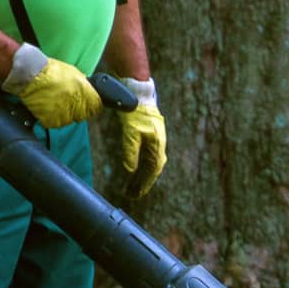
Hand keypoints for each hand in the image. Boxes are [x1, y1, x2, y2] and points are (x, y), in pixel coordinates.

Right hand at [2, 43, 101, 128]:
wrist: (30, 74)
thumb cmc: (50, 71)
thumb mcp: (73, 73)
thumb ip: (84, 84)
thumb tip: (90, 90)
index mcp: (84, 94)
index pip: (96, 107)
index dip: (90, 105)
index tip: (85, 102)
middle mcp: (76, 106)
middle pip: (82, 115)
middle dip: (75, 108)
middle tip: (63, 99)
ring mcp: (64, 115)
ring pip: (68, 119)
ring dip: (62, 113)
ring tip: (52, 100)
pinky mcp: (51, 121)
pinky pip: (54, 122)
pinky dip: (50, 116)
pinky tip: (45, 105)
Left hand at [116, 78, 167, 197]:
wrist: (138, 93)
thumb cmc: (134, 112)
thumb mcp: (130, 132)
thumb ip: (130, 151)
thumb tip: (130, 169)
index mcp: (157, 146)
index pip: (152, 170)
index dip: (144, 183)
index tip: (136, 194)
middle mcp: (158, 145)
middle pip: (151, 169)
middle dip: (141, 183)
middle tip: (131, 194)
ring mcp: (154, 141)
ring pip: (149, 163)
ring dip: (140, 175)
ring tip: (130, 186)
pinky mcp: (149, 136)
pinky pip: (146, 156)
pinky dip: (140, 165)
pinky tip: (134, 169)